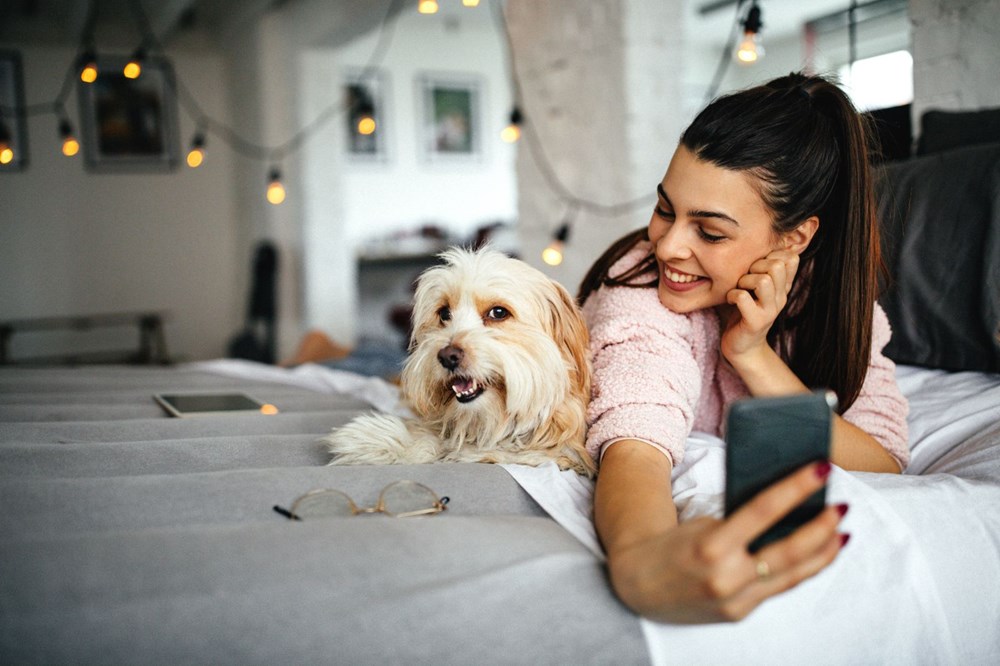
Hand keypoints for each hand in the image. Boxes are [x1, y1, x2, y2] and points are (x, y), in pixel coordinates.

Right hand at [606, 461, 846, 623]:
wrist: (637, 584)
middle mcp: (727, 577)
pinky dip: (804, 569)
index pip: (764, 510)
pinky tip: (819, 555)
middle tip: (842, 504)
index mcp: (711, 546)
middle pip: (790, 550)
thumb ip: (740, 521)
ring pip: (794, 574)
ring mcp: (736, 600)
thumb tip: (788, 510)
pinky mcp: (740, 613)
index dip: (797, 487)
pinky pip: (780, 586)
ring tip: (841, 530)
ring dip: (824, 551)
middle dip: (822, 526)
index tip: (822, 468)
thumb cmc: (671, 542)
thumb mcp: (700, 523)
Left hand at [720, 250, 799, 363]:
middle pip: (778, 265)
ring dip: (745, 280)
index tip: (757, 265)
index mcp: (782, 286)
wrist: (742, 348)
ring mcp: (770, 311)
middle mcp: (781, 297)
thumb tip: (754, 239)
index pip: (791, 257)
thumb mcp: (754, 288)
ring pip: (764, 280)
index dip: (772, 254)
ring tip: (739, 288)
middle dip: (756, 265)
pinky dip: (733, 295)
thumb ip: (759, 269)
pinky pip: (743, 298)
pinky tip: (731, 300)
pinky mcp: (755, 322)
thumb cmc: (743, 312)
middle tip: (745, 277)